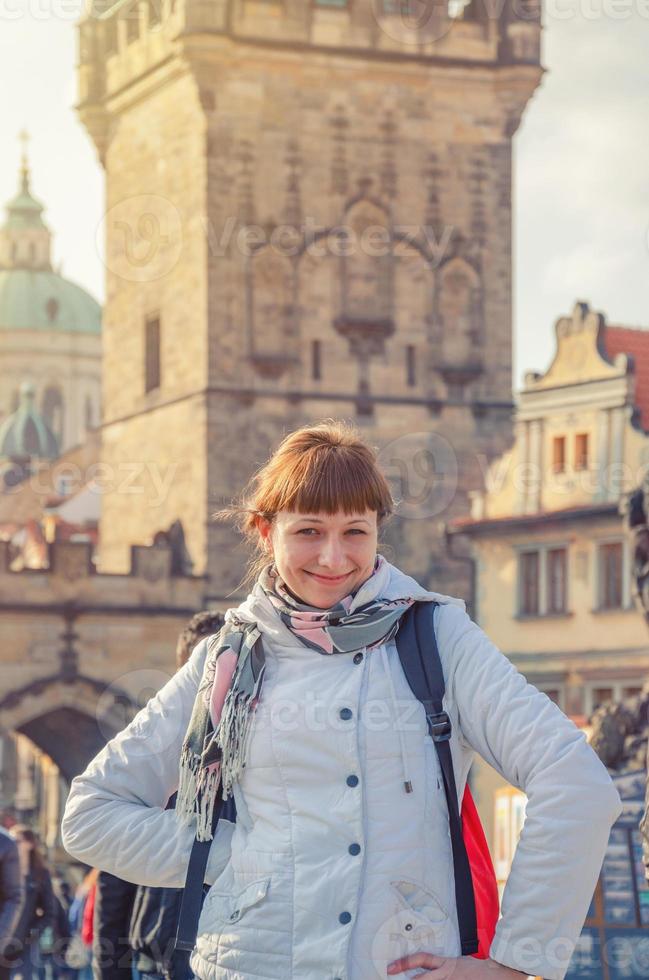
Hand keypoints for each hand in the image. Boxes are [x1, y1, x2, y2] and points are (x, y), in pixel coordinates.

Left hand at [387, 954, 528, 978]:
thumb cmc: (479, 970)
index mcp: (447, 964)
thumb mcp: (459, 963)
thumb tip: (427, 969)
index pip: (421, 960)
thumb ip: (443, 967)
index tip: (391, 968)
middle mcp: (447, 975)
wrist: (499, 975)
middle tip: (391, 976)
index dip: (405, 963)